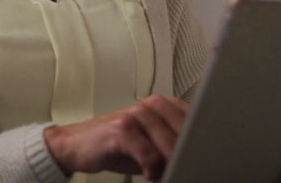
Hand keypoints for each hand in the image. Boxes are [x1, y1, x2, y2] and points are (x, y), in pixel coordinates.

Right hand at [43, 95, 188, 180]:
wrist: (78, 144)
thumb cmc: (118, 145)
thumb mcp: (151, 144)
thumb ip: (174, 146)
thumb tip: (198, 160)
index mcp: (165, 105)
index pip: (197, 123)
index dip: (201, 144)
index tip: (202, 158)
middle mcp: (152, 105)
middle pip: (187, 135)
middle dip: (187, 157)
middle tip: (183, 170)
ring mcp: (137, 115)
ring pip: (170, 146)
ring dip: (170, 166)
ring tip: (161, 174)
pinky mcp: (122, 129)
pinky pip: (150, 155)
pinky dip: (152, 170)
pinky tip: (148, 174)